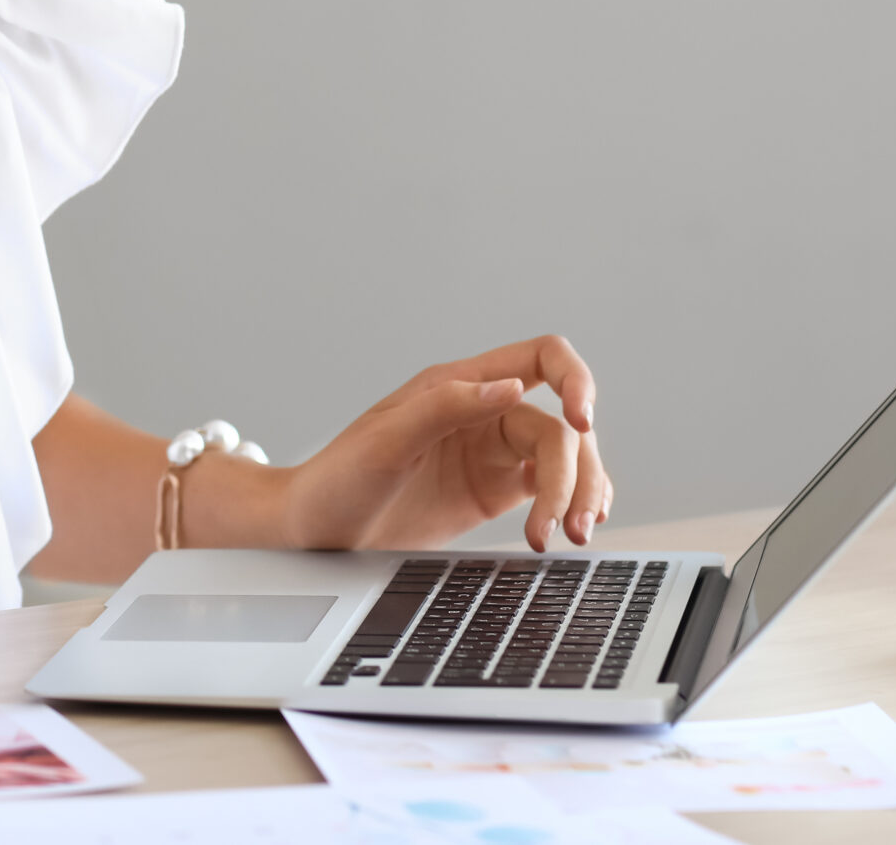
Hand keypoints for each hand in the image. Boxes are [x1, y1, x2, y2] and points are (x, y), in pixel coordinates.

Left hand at [277, 337, 611, 553]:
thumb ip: (446, 408)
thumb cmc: (337, 481)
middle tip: (571, 525)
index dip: (574, 379)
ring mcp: (491, 454)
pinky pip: (551, 488)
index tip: (582, 421)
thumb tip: (512, 389)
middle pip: (562, 424)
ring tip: (574, 537)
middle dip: (578, 471)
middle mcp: (483, 414)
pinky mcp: (494, 492)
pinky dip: (573, 503)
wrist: (313, 535)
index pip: (541, 358)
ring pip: (565, 458)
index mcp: (459, 385)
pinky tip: (573, 528)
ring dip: (581, 493)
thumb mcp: (385, 441)